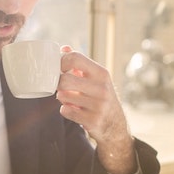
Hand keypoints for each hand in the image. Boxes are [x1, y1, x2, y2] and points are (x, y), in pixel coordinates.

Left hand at [56, 46, 135, 173]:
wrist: (115, 125)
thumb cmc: (101, 97)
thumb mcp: (96, 78)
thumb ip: (80, 63)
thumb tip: (64, 49)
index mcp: (102, 73)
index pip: (75, 58)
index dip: (61, 62)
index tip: (58, 69)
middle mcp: (102, 88)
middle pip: (65, 79)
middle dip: (58, 84)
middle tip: (60, 86)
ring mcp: (98, 106)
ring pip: (63, 96)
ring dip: (61, 97)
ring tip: (68, 98)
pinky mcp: (92, 121)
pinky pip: (65, 111)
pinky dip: (65, 110)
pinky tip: (73, 110)